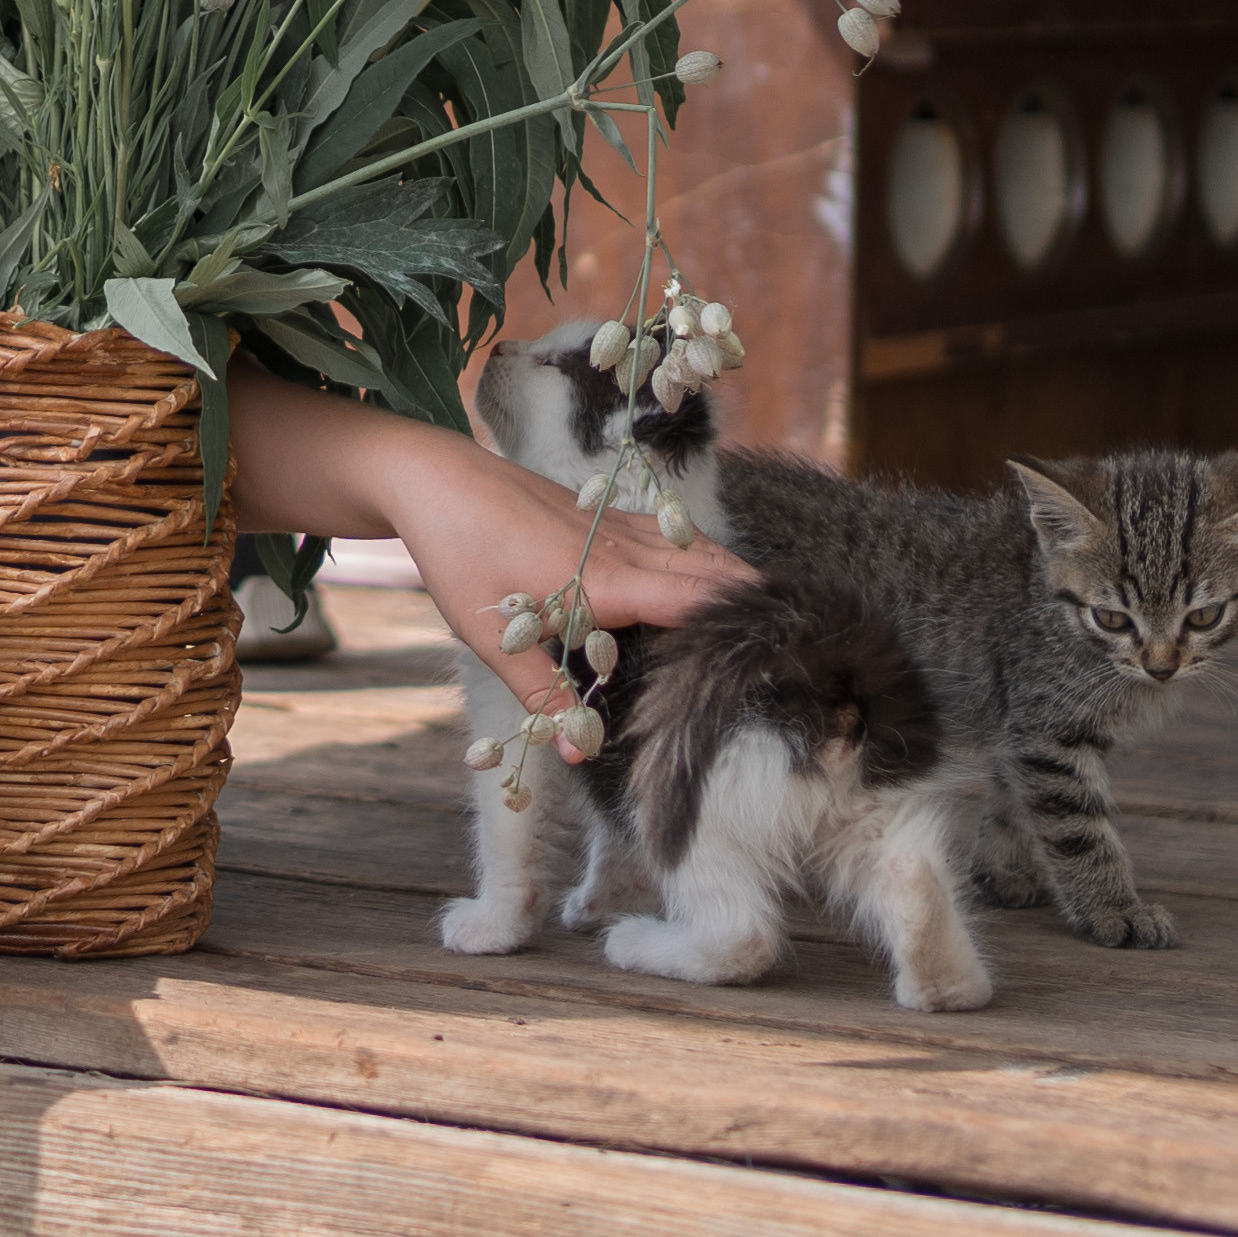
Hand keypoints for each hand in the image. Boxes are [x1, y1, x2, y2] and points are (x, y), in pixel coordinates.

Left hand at [223, 361, 750, 753]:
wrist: (435, 480)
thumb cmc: (460, 559)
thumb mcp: (496, 640)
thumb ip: (545, 698)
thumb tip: (583, 756)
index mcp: (606, 581)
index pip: (701, 603)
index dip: (745, 629)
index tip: (788, 660)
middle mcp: (626, 549)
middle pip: (718, 575)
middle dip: (760, 609)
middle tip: (803, 651)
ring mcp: (621, 528)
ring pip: (702, 552)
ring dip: (738, 583)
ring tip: (773, 625)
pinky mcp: (608, 518)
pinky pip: (677, 540)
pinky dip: (707, 562)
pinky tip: (713, 586)